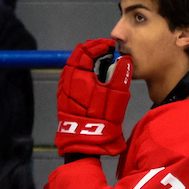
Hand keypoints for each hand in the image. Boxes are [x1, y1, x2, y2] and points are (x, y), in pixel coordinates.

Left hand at [55, 39, 132, 159]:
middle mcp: (67, 79)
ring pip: (71, 66)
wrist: (86, 142)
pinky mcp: (63, 98)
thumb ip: (122, 74)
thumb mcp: (117, 95)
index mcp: (79, 75)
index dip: (99, 45)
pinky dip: (79, 71)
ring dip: (84, 60)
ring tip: (99, 62)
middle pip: (76, 56)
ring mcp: (63, 89)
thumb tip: (125, 59)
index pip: (86, 51)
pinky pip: (70, 77)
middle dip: (91, 51)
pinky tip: (90, 76)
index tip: (110, 46)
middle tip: (105, 51)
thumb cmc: (103, 117)